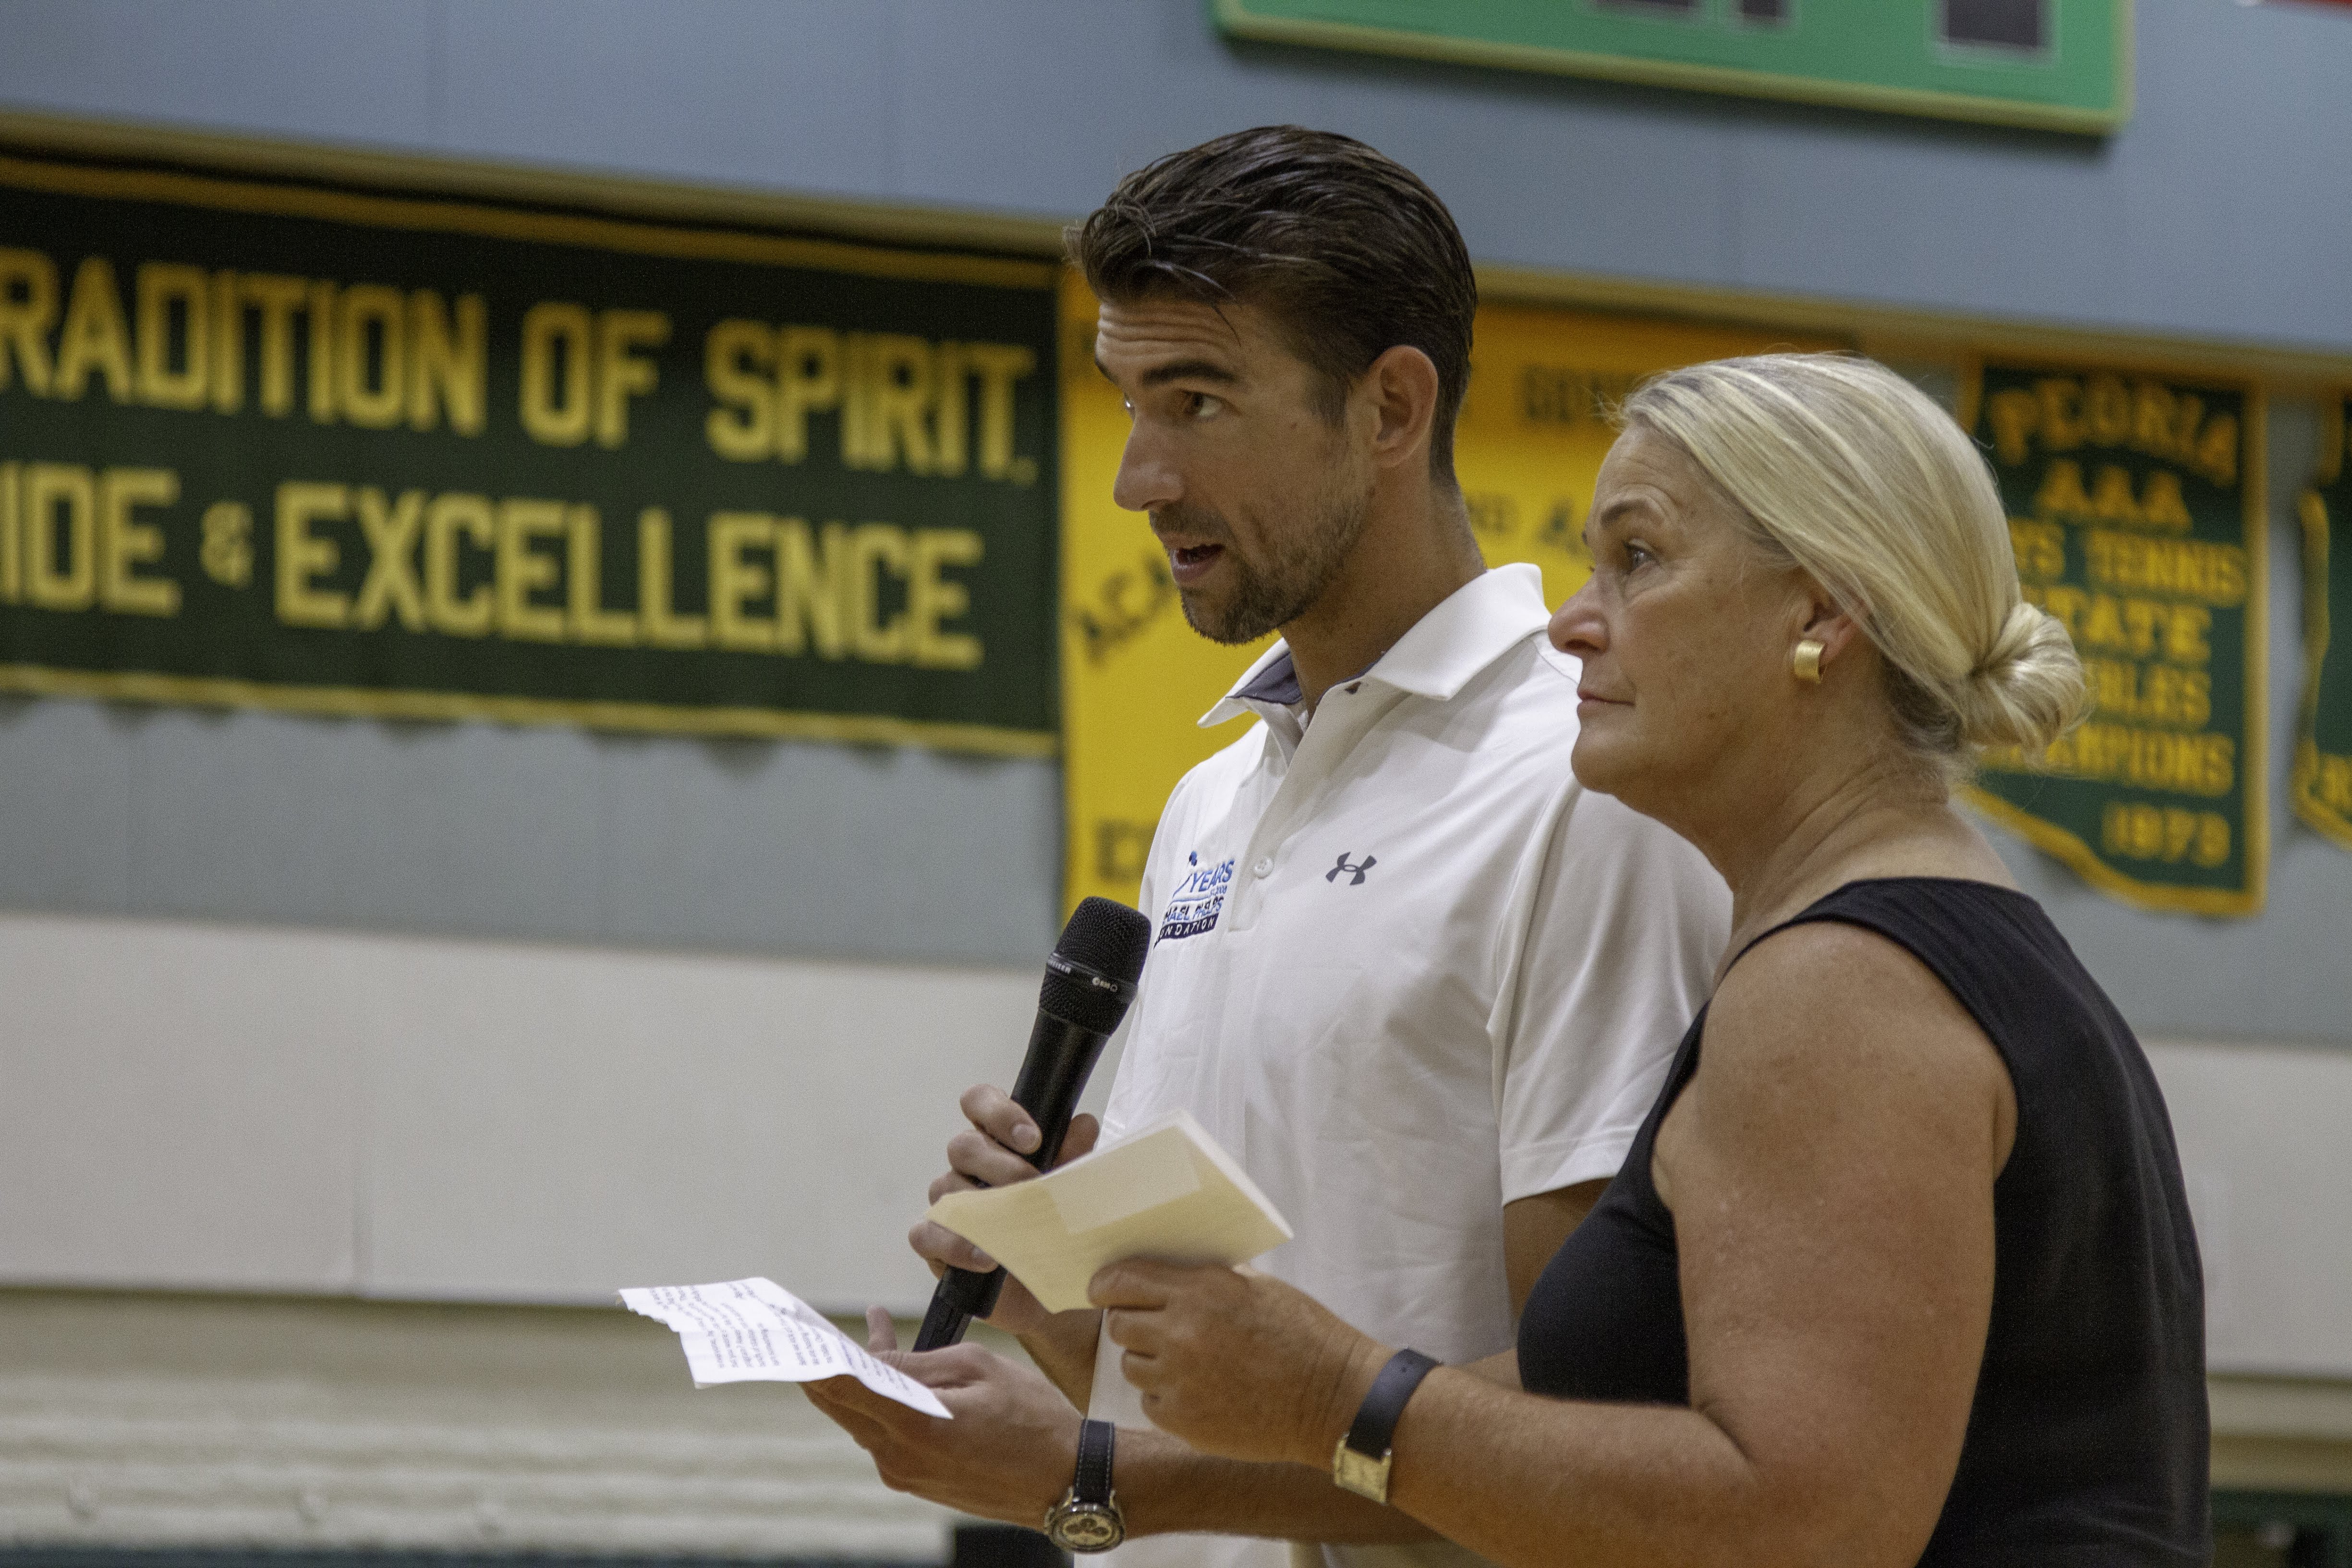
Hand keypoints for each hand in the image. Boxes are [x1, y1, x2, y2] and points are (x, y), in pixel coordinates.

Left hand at [804, 1308, 1082, 1523]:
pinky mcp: (917, 1481)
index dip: (811, 1355)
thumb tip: (871, 1358)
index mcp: (913, 1426)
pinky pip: (885, 1434)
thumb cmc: (1033, 1418)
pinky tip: (895, 1374)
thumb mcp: (978, 1369)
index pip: (840, 1387)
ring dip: (858, 1379)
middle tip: (807, 1329)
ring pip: (862, 1418)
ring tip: (869, 1336)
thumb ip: (918, 1364)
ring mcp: (905, 1475)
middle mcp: (898, 1458)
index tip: (791, 1328)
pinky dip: (881, 1402)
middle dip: (823, 1364)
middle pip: (840, 1405)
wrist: (1066, 1482)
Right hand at [908, 1084, 1100, 1335]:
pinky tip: (987, 1258)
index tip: (1033, 1138)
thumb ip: (1074, 1156)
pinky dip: (956, 1245)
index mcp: (996, 1140)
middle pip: (963, 1145)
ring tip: (1016, 1224)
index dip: (999, 1112)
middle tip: (1033, 1184)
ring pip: (944, 1186)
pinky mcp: (934, 1242)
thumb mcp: (1071, 1191)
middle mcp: (966, 1166)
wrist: (1045, 1288)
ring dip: (982, 1205)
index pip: (979, 1102)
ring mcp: (947, 1202)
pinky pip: (926, 1233)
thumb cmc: (1054, 1227)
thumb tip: (1082, 1124)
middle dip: (1000, 1163)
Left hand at [1091, 1261, 1386, 1468]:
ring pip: (1130, 1365)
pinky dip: (1167, 1397)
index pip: (1122, 1281)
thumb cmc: (1302, 1335)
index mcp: (1200, 1291)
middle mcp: (1181, 1333)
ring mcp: (1179, 1380)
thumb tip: (1164, 1274)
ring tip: (1187, 1363)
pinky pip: (1151, 1402)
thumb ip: (1205, 1279)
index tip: (1101, 1291)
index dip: (1105, 1285)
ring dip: (1149, 1361)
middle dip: (1130, 1323)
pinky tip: (1201, 1393)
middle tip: (1153, 1328)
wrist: (1333, 1398)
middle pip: (1119, 1324)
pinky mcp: (1183, 1421)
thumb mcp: (1256, 1287)